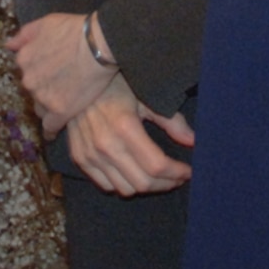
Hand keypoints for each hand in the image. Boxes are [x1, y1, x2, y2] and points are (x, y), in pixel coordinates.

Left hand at [6, 12, 116, 133]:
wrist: (98, 45)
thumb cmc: (75, 30)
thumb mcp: (45, 23)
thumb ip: (25, 35)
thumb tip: (9, 45)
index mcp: (24, 59)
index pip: (27, 70)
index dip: (40, 71)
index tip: (49, 72)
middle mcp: (29, 80)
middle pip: (33, 90)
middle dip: (44, 88)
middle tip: (61, 84)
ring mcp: (43, 98)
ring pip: (41, 107)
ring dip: (48, 105)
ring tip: (62, 103)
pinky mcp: (60, 112)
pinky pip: (50, 126)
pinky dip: (51, 130)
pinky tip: (53, 132)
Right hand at [65, 73, 194, 196]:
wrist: (75, 79)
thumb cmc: (115, 84)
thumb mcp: (146, 97)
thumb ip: (171, 121)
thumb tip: (193, 141)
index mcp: (125, 127)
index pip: (157, 166)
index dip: (177, 173)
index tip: (189, 171)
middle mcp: (105, 145)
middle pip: (142, 183)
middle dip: (166, 184)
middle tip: (177, 176)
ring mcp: (90, 154)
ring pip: (124, 189)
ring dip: (145, 186)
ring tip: (158, 176)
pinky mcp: (79, 158)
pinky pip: (105, 185)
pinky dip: (122, 184)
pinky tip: (134, 172)